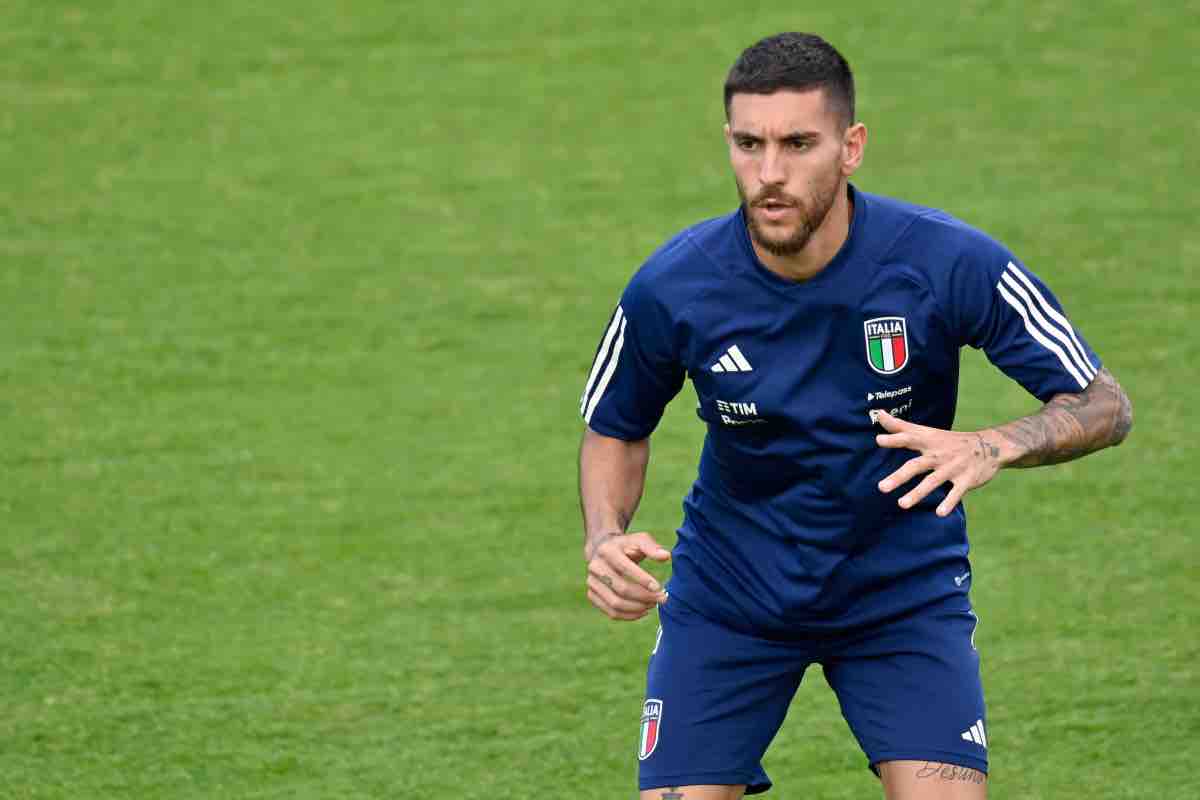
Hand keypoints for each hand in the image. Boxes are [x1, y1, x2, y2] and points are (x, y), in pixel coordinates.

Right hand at [585, 532, 670, 620]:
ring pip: (615, 603)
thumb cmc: (627, 546)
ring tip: (653, 605)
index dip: (642, 579)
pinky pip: (611, 612)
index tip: (659, 588)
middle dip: (644, 596)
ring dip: (638, 608)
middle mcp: (595, 567)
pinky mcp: (592, 595)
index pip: (625, 567)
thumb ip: (652, 547)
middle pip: (621, 588)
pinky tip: (643, 611)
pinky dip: (629, 615)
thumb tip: (666, 556)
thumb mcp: (639, 540)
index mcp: (607, 551)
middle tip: (662, 599)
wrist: (604, 550)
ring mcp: (591, 582)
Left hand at [873, 409, 1005, 516]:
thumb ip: (901, 426)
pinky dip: (949, 502)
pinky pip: (956, 492)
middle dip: (899, 476)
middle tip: (881, 488)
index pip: (909, 438)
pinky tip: (939, 513)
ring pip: (933, 481)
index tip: (878, 440)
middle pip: (916, 465)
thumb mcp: (927, 432)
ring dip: (918, 493)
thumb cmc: (949, 440)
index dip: (895, 439)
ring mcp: (953, 467)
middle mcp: (938, 454)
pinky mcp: (966, 479)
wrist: (989, 446)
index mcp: (928, 442)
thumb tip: (879, 415)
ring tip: (901, 504)